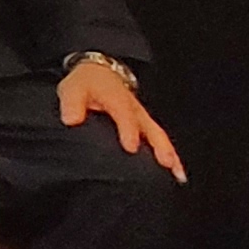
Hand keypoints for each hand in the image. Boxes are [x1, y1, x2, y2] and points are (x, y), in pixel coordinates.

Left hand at [59, 58, 184, 176]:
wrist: (98, 73)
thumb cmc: (85, 84)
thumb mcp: (73, 89)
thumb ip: (72, 104)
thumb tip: (70, 120)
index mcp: (117, 99)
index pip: (124, 115)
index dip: (129, 131)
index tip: (131, 147)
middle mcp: (135, 110)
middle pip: (150, 128)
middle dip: (159, 146)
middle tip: (165, 163)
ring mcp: (143, 118)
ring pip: (160, 137)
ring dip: (170, 154)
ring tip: (178, 175)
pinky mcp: (145, 126)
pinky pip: (160, 141)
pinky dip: (171, 156)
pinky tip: (178, 174)